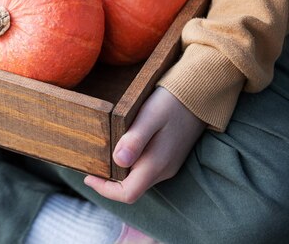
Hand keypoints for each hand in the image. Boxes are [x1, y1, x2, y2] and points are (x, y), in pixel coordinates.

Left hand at [84, 87, 205, 203]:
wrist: (200, 94)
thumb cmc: (171, 103)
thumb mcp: (150, 116)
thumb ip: (134, 139)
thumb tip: (118, 161)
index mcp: (156, 164)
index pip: (128, 194)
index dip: (104, 190)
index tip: (88, 176)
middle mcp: (163, 170)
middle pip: (131, 189)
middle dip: (108, 182)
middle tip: (90, 164)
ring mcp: (167, 165)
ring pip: (138, 179)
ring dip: (118, 173)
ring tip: (101, 155)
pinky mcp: (169, 157)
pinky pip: (145, 169)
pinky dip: (129, 164)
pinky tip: (121, 148)